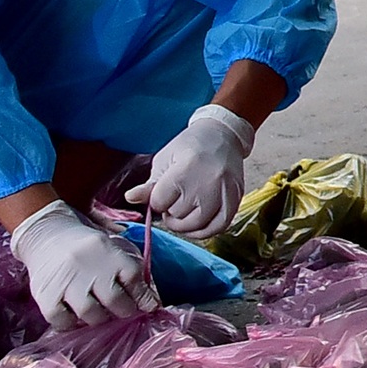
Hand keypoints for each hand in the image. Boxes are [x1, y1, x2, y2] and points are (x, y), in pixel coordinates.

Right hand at [12, 202, 157, 328]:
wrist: (47, 233)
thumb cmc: (88, 247)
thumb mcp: (113, 247)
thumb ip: (131, 270)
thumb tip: (152, 302)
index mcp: (107, 250)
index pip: (133, 277)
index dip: (145, 297)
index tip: (149, 307)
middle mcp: (87, 265)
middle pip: (114, 299)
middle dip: (125, 311)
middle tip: (123, 311)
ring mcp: (65, 281)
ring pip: (90, 313)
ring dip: (99, 319)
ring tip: (100, 314)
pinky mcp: (45, 295)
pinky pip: (62, 321)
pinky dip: (72, 325)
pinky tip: (76, 317)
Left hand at [134, 103, 252, 240]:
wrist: (224, 136)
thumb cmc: (192, 146)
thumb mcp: (165, 159)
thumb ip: (150, 184)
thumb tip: (131, 198)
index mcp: (185, 170)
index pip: (159, 203)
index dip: (156, 200)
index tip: (162, 192)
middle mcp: (207, 183)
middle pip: (177, 215)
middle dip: (171, 210)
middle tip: (176, 198)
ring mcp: (224, 193)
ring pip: (196, 225)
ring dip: (185, 223)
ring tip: (184, 210)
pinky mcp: (236, 200)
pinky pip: (218, 228)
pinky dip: (204, 231)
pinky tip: (197, 225)